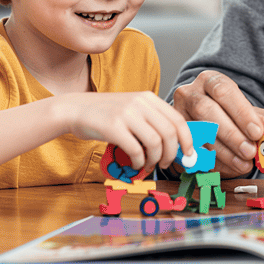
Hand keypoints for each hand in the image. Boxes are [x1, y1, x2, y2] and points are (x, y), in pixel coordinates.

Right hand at [56, 91, 194, 173]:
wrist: (75, 109)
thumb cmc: (106, 114)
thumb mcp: (133, 108)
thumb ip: (152, 120)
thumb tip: (174, 143)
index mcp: (148, 98)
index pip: (178, 119)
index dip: (187, 139)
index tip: (188, 153)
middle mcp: (140, 103)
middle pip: (170, 133)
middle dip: (172, 153)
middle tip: (166, 164)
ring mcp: (127, 114)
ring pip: (156, 142)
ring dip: (156, 159)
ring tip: (150, 165)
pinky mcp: (113, 127)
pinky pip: (136, 149)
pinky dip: (140, 161)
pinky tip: (136, 163)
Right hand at [172, 70, 263, 177]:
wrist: (204, 117)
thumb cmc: (229, 111)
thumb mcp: (245, 108)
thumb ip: (256, 117)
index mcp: (209, 80)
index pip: (224, 91)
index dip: (241, 112)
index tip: (257, 132)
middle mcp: (190, 93)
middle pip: (206, 110)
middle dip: (231, 134)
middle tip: (250, 151)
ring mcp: (178, 114)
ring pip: (198, 132)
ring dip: (223, 152)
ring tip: (243, 164)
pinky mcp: (175, 136)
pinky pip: (191, 149)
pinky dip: (212, 161)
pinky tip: (229, 167)